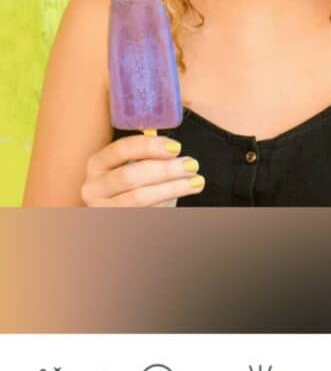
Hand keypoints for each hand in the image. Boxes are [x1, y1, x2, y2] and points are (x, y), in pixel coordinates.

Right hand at [80, 136, 204, 207]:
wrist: (125, 214)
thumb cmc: (134, 184)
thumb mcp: (136, 165)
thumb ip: (149, 153)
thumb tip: (173, 147)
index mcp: (97, 164)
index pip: (121, 149)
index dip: (149, 146)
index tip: (177, 147)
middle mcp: (93, 187)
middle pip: (131, 175)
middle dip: (165, 169)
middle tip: (192, 164)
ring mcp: (102, 209)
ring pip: (140, 198)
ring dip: (172, 188)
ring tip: (197, 181)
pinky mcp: (116, 224)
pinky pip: (145, 213)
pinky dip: (167, 203)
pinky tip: (182, 195)